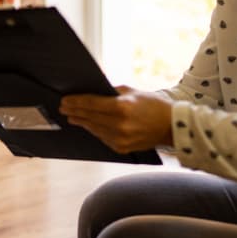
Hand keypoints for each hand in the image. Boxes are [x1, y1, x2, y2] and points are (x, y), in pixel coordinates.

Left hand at [59, 85, 173, 153]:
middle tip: (64, 108)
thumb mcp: (132, 92)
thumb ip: (111, 91)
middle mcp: (120, 125)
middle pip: (89, 117)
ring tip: (73, 116)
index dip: (75, 102)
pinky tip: (88, 125)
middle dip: (74, 112)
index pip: (91, 104)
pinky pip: (102, 138)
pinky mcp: (122, 148)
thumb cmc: (154, 105)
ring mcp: (120, 139)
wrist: (172, 127)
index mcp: (122, 108)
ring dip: (82, 122)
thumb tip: (93, 89)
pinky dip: (95, 131)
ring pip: (94, 129)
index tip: (65, 100)